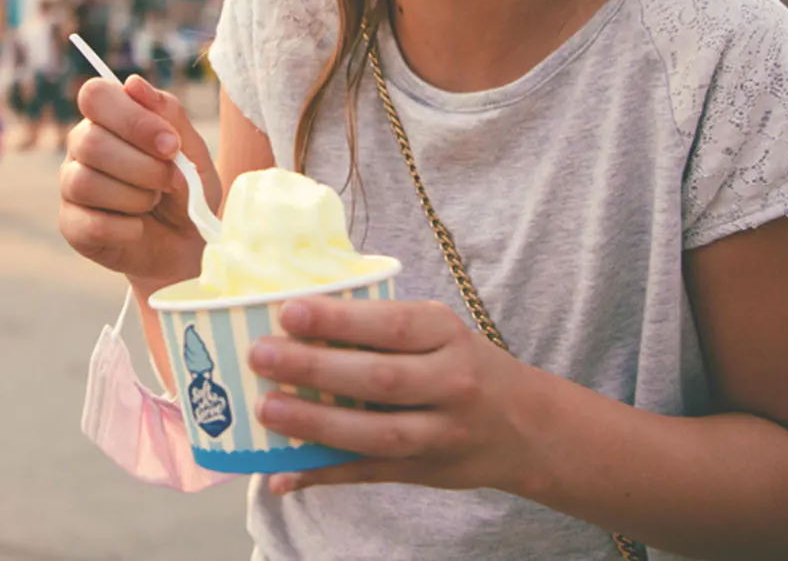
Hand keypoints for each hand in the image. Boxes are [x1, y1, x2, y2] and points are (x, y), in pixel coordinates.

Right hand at [58, 74, 218, 291]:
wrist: (187, 242)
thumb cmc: (186, 188)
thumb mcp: (192, 149)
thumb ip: (168, 115)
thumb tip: (134, 84)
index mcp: (107, 118)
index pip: (95, 95)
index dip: (133, 119)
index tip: (170, 145)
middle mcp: (81, 147)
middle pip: (90, 142)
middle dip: (143, 166)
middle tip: (170, 180)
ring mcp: (71, 186)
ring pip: (86, 182)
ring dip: (135, 197)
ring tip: (153, 202)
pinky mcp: (71, 225)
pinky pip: (91, 223)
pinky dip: (127, 228)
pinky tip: (139, 227)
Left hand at [249, 297, 541, 496]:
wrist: (527, 425)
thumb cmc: (460, 363)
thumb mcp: (438, 331)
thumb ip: (381, 325)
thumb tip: (294, 318)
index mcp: (447, 334)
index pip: (392, 325)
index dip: (340, 320)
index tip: (289, 312)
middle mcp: (451, 384)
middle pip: (380, 379)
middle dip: (315, 369)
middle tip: (260, 355)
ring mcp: (441, 434)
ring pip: (376, 433)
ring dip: (316, 425)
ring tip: (266, 409)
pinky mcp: (426, 473)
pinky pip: (370, 475)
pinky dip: (323, 476)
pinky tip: (281, 475)